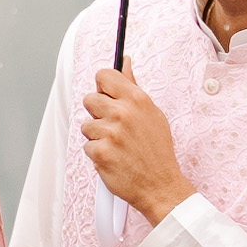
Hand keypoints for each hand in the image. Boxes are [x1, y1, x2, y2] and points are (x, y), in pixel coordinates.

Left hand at [78, 70, 191, 225]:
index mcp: (136, 99)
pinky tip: (114, 158)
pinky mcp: (100, 152)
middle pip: (89, 99)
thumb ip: (133, 87)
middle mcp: (123, 113)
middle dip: (98, 113)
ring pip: (87, 126)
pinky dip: (97, 153)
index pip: (104, 76)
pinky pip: (87, 146)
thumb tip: (125, 61)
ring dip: (98, 136)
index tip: (107, 95)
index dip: (103, 86)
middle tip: (114, 127)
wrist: (160, 185)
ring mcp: (110, 133)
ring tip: (117, 146)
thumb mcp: (151, 113)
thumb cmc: (156, 150)